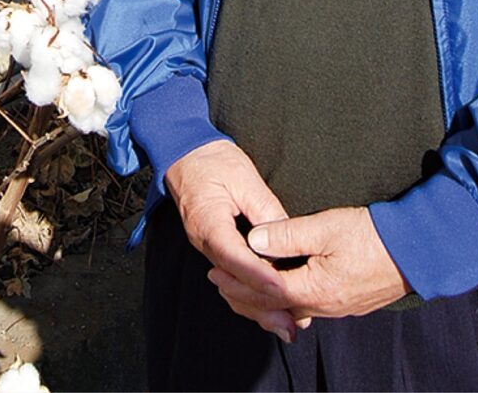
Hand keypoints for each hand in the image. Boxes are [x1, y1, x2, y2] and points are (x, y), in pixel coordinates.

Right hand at [165, 140, 309, 342]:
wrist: (185, 154)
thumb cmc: (212, 160)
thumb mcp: (244, 177)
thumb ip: (265, 209)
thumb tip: (288, 237)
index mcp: (208, 222)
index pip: (235, 257)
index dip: (259, 276)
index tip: (283, 289)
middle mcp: (204, 242)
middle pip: (234, 281)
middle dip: (263, 304)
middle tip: (292, 323)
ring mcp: (207, 247)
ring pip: (233, 285)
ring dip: (259, 305)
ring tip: (288, 323)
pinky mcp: (215, 247)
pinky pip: (232, 275)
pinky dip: (252, 292)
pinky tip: (272, 303)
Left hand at [208, 206, 410, 320]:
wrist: (415, 251)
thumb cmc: (371, 236)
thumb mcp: (325, 227)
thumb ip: (287, 235)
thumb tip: (254, 241)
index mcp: (314, 289)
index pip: (264, 290)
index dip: (237, 281)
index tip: (215, 270)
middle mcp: (323, 306)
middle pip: (274, 307)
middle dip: (243, 295)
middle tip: (218, 283)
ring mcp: (337, 307)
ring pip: (290, 309)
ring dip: (263, 300)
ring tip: (241, 288)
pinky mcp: (347, 302)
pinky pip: (306, 307)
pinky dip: (284, 301)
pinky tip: (279, 291)